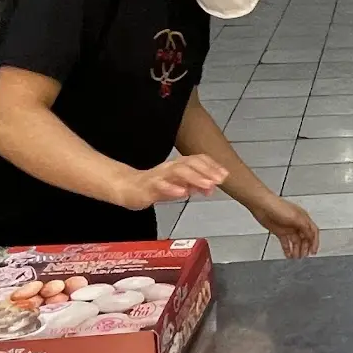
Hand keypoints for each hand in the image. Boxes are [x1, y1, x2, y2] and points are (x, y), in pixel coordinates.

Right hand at [115, 152, 229, 210]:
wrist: (126, 188)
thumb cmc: (154, 186)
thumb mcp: (178, 186)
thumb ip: (194, 186)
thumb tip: (211, 187)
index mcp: (178, 166)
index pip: (198, 160)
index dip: (213, 166)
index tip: (226, 174)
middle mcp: (170, 167)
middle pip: (190, 163)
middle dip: (207, 170)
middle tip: (221, 180)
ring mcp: (159, 176)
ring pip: (177, 171)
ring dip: (195, 177)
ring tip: (208, 185)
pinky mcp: (147, 186)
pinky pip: (160, 185)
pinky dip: (172, 188)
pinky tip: (182, 193)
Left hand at [255, 195, 320, 256]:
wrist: (262, 205)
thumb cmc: (277, 207)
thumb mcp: (295, 217)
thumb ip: (305, 227)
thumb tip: (311, 236)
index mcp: (303, 219)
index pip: (313, 232)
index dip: (315, 242)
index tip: (313, 252)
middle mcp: (297, 223)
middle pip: (305, 238)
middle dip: (305, 248)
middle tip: (305, 256)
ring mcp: (288, 228)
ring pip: (295, 242)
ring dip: (297, 250)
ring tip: (297, 257)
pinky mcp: (279, 231)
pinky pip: (285, 242)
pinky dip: (288, 249)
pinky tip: (288, 254)